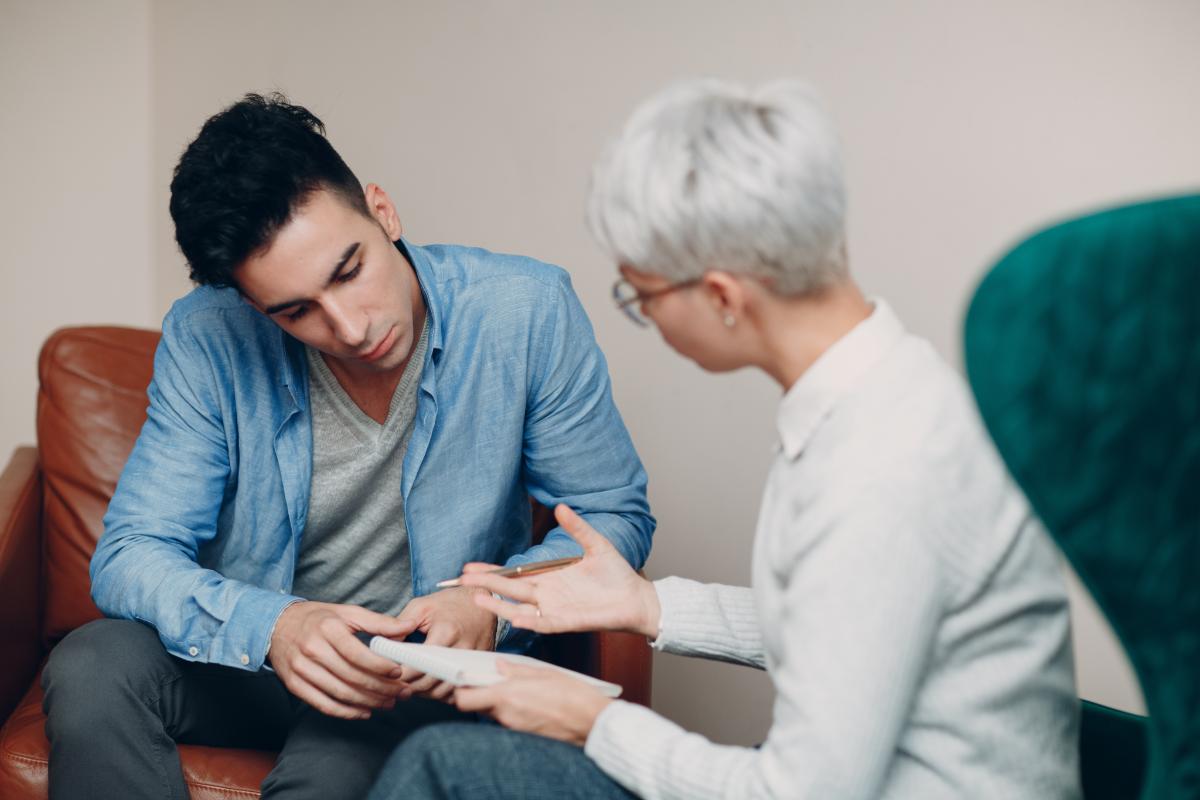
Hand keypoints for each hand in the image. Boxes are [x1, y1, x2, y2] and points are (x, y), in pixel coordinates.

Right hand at [268, 601, 415, 719]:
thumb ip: (379, 622)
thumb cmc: (317, 618)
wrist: (276, 625)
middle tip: (402, 693)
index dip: (380, 666)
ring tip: (389, 703)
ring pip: (340, 693)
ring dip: (368, 702)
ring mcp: (301, 669)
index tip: (399, 672)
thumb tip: (409, 626)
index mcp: (328, 628)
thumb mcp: (347, 612)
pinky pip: (324, 704)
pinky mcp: (294, 685)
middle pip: (352, 676)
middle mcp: (312, 649)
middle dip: (381, 688)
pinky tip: (364, 711)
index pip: (358, 653)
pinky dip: (346, 712)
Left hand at [393, 586, 497, 699]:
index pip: (420, 665)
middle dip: (410, 687)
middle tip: (395, 684)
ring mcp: (472, 661)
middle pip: (431, 682)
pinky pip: (457, 690)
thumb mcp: (421, 606)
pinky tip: (430, 685)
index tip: (390, 675)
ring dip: (425, 693)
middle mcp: (462, 650)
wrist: (480, 600)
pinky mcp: (477, 668)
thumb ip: (400, 625)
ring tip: (411, 685)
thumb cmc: (448, 604)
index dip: (403, 674)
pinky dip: (442, 693)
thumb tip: (383, 646)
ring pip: (444, 691)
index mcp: (446, 633)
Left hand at [454, 659, 612, 744]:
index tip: (460, 680)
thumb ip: (515, 670)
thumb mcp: (542, 673)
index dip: (459, 690)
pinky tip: (526, 701)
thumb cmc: (571, 696)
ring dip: (496, 700)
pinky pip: (508, 719)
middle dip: (478, 693)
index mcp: (507, 696)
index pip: (465, 699)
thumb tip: (499, 666)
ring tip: (514, 688)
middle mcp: (506, 715)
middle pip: (477, 706)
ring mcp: (513, 727)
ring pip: (492, 712)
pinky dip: (511, 710)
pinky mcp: (523, 734)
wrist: (591, 722)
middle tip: (487, 680)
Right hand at [461, 504, 660, 637]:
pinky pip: (545, 624)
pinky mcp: (570, 622)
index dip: (492, 571)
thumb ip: (577, 528)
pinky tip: (515, 617)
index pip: (514, 575)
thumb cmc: (616, 574)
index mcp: (549, 578)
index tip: (469, 566)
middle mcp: (547, 596)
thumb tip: (560, 506)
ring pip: (520, 610)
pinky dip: (530, 621)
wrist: (636, 597)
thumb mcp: (595, 544)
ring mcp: (556, 610)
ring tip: (478, 598)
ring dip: (499, 606)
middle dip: (486, 584)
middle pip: (510, 591)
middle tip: (461, 579)